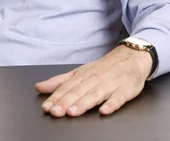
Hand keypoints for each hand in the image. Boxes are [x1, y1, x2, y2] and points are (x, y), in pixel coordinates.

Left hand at [35, 46, 151, 116]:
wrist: (130, 58)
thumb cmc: (102, 68)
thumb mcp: (78, 72)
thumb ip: (59, 82)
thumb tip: (39, 87)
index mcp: (81, 76)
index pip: (66, 88)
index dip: (55, 98)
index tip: (46, 107)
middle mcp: (93, 80)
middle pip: (78, 93)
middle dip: (65, 102)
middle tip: (55, 112)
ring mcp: (109, 85)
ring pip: (95, 95)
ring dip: (83, 104)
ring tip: (73, 112)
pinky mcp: (124, 90)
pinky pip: (118, 98)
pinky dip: (111, 104)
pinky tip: (104, 111)